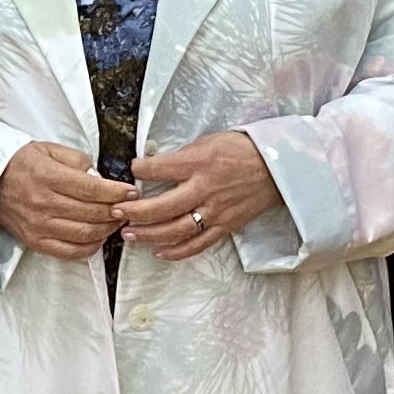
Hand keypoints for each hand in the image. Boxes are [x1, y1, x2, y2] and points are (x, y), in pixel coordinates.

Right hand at [0, 140, 134, 261]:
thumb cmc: (20, 164)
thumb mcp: (48, 149)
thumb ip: (77, 161)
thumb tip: (99, 178)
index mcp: (47, 176)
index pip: (91, 188)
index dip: (117, 192)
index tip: (131, 192)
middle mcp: (43, 203)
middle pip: (92, 212)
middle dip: (117, 211)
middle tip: (129, 207)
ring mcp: (39, 226)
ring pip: (85, 234)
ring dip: (108, 229)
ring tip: (116, 221)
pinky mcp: (35, 242)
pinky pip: (70, 252)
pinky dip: (90, 248)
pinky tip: (99, 238)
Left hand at [116, 130, 282, 264]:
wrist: (278, 167)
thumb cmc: (242, 150)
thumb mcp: (208, 141)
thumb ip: (182, 156)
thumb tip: (153, 165)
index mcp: (199, 163)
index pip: (158, 169)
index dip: (139, 170)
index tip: (130, 170)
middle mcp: (204, 189)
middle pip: (162, 207)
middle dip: (134, 211)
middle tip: (115, 212)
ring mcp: (215, 211)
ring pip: (176, 230)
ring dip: (149, 235)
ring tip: (128, 234)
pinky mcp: (225, 226)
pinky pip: (198, 244)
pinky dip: (177, 252)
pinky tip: (159, 252)